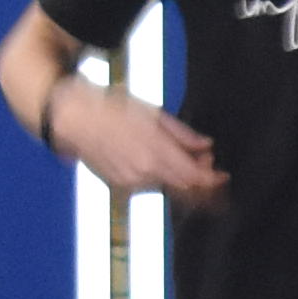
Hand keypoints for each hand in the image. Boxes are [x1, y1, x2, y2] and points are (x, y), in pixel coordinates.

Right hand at [56, 84, 225, 206]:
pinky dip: (161, 180)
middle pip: (184, 189)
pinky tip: (161, 166)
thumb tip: (206, 146)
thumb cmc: (112, 109)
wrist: (73, 118)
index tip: (223, 177)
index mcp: (155, 152)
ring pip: (167, 188)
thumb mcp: (154, 114)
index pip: (194, 177)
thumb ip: (183, 134)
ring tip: (187, 163)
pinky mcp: (119, 185)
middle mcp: (144, 172)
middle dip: (202, 185)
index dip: (213, 181)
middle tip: (211, 174)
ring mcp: (130, 181)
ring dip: (181, 181)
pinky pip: (149, 187)